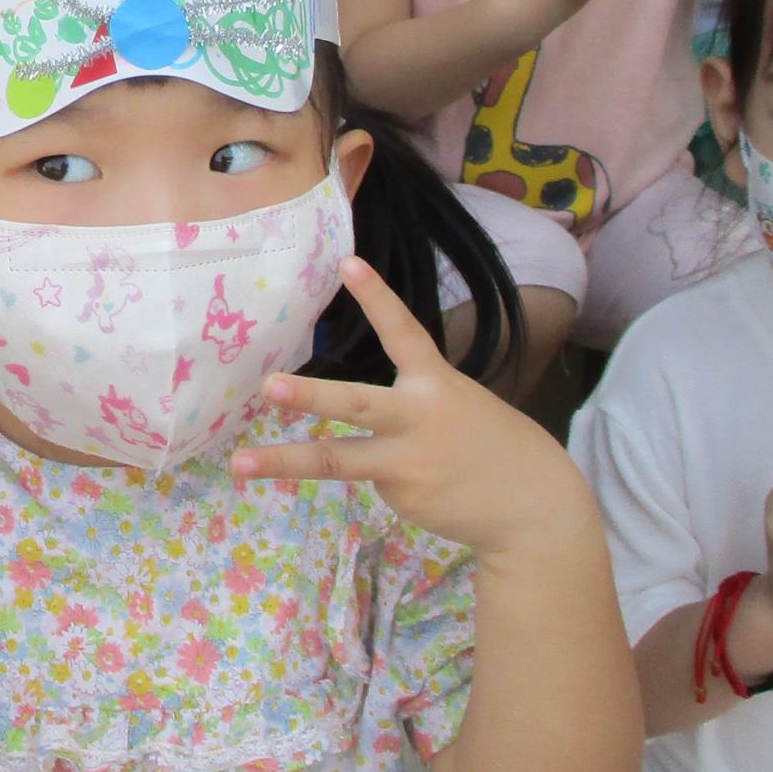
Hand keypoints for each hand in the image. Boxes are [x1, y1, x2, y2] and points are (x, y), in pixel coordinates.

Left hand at [230, 260, 602, 562]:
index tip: (348, 262)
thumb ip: (413, 401)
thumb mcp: (459, 406)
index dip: (377, 297)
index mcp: (437, 383)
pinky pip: (370, 481)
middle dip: (312, 396)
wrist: (533, 509)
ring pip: (339, 460)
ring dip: (286, 460)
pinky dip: (382, 478)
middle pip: (357, 405)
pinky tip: (420, 485)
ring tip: (239, 463)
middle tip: (269, 387)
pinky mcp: (403, 495)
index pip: (404, 331)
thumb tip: (365, 419)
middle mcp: (419, 418)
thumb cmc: (490, 445)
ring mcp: (408, 461)